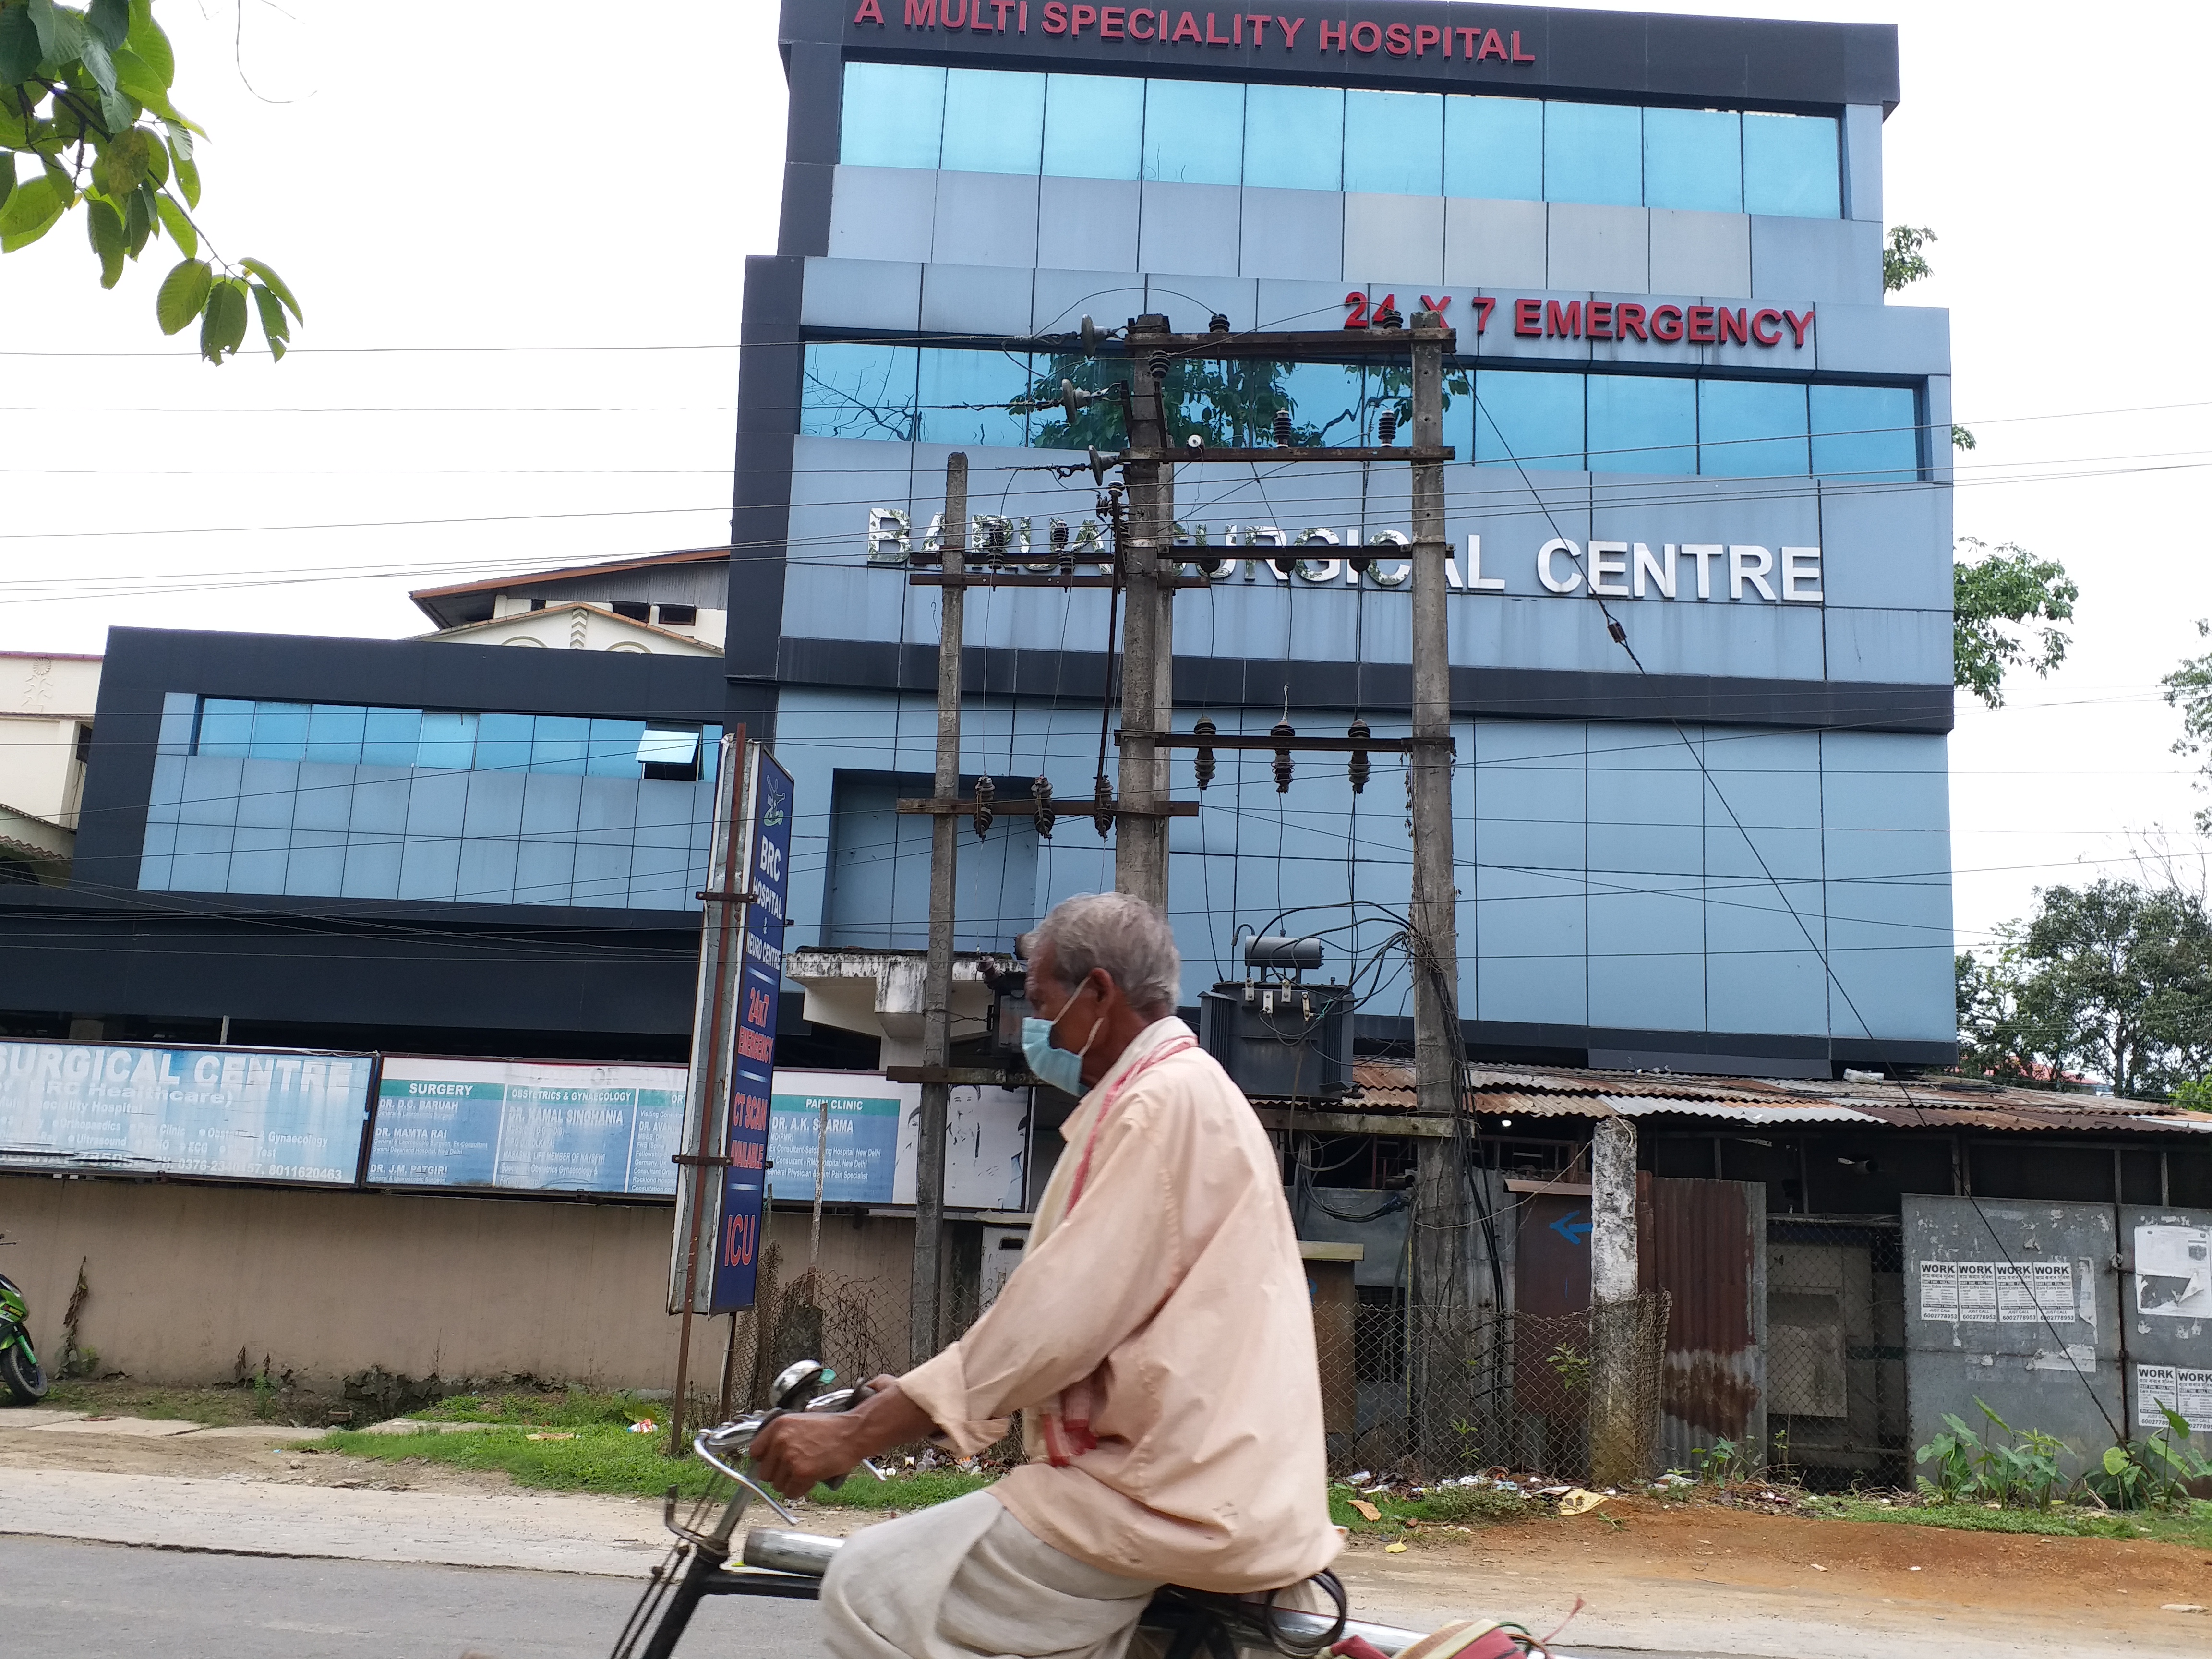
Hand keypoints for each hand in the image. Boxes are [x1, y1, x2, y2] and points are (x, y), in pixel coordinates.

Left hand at [749, 1410, 865, 1499]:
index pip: (754, 1452)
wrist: (853, 1433)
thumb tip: (768, 1456)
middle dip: (778, 1475)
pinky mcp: (802, 1473)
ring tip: (806, 1472)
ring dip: (790, 1483)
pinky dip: (800, 1491)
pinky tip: (810, 1480)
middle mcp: (781, 1441)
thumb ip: (782, 1436)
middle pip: (765, 1473)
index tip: (772, 1464)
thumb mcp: (801, 1421)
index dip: (764, 1461)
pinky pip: (791, 1493)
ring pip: (778, 1485)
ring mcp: (791, 1458)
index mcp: (778, 1426)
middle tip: (794, 1469)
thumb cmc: (832, 1428)